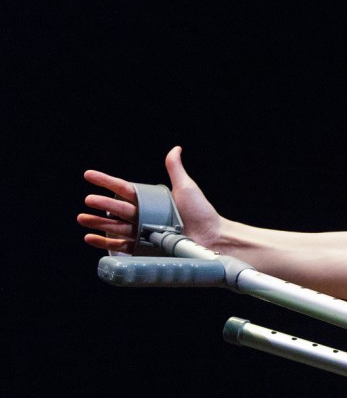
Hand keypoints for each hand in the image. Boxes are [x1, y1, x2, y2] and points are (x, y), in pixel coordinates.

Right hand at [79, 146, 221, 252]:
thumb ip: (176, 169)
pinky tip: (91, 238)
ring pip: (116, 226)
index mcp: (151, 201)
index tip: (88, 175)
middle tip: (88, 201)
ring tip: (82, 218)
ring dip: (98, 223)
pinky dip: (105, 242)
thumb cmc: (202, 213)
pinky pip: (122, 246)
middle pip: (117, 209)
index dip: (106, 181)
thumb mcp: (187, 188)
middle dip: (102, 204)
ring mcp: (143, 232)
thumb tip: (175, 149)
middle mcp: (144, 216)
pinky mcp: (145, 247)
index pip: (124, 189)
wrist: (212, 238)